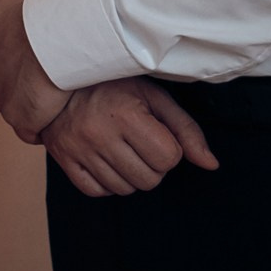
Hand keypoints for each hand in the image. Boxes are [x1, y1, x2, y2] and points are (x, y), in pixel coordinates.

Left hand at [0, 0, 71, 141]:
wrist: (53, 36)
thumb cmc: (31, 17)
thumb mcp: (2, 4)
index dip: (17, 71)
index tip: (36, 65)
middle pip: (6, 95)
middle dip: (25, 92)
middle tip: (49, 79)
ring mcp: (1, 106)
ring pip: (19, 114)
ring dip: (37, 109)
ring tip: (58, 94)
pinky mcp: (23, 122)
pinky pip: (32, 133)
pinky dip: (44, 126)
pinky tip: (58, 111)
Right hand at [39, 77, 219, 196]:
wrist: (60, 78)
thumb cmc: (114, 86)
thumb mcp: (154, 97)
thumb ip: (186, 129)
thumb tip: (210, 164)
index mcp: (126, 114)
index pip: (168, 159)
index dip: (168, 149)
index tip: (155, 134)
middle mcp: (99, 133)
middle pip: (149, 180)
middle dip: (151, 165)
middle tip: (139, 144)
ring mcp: (78, 149)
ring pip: (124, 189)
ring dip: (130, 175)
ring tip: (122, 150)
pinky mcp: (63, 160)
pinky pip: (96, 191)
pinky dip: (106, 183)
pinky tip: (105, 161)